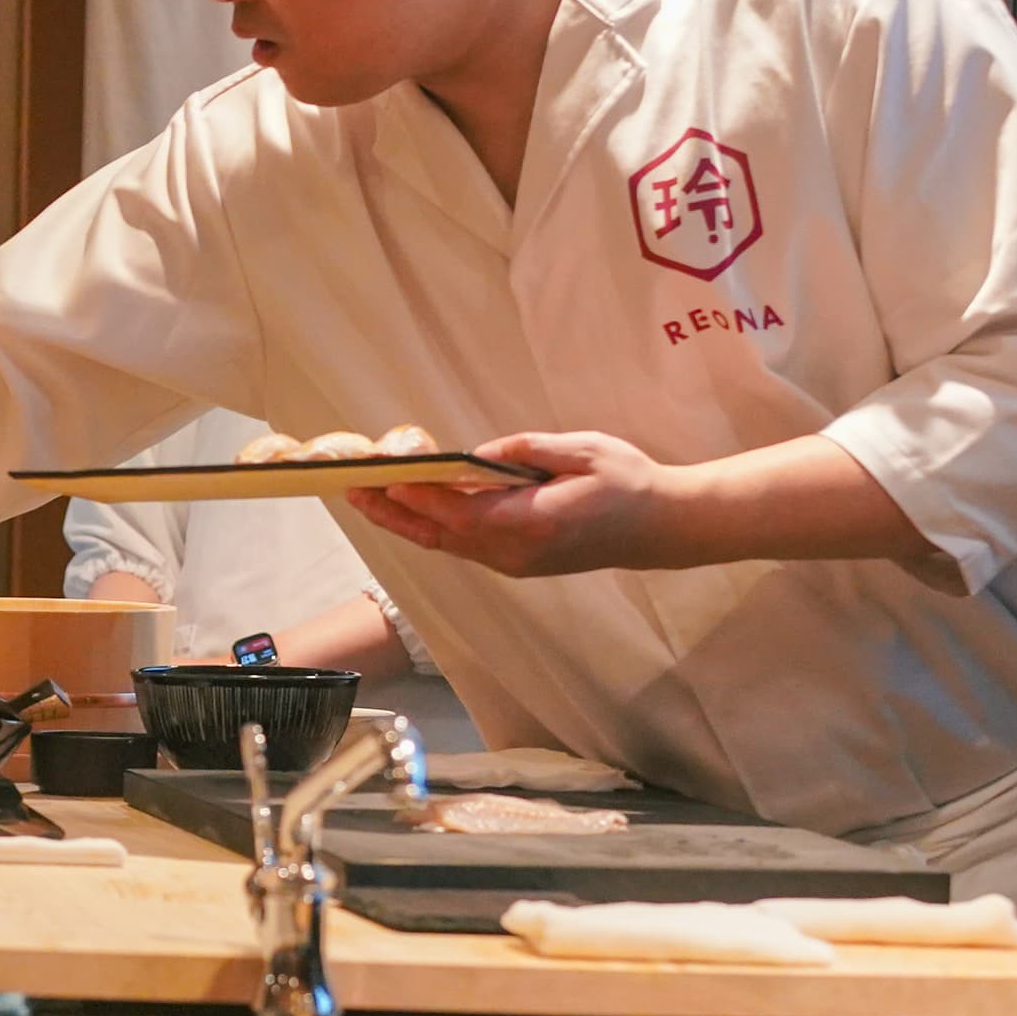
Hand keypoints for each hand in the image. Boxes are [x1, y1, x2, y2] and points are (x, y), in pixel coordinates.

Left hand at [344, 429, 694, 577]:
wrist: (663, 528)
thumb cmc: (628, 482)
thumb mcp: (582, 451)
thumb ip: (527, 451)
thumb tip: (480, 454)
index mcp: (533, 523)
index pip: (460, 513)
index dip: (418, 496)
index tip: (383, 477)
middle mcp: (517, 552)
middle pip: (442, 534)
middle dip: (395, 511)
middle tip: (353, 489)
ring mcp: (516, 563)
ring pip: (449, 545)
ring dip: (408, 522)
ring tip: (369, 499)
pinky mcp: (518, 564)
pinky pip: (464, 547)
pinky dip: (433, 529)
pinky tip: (412, 510)